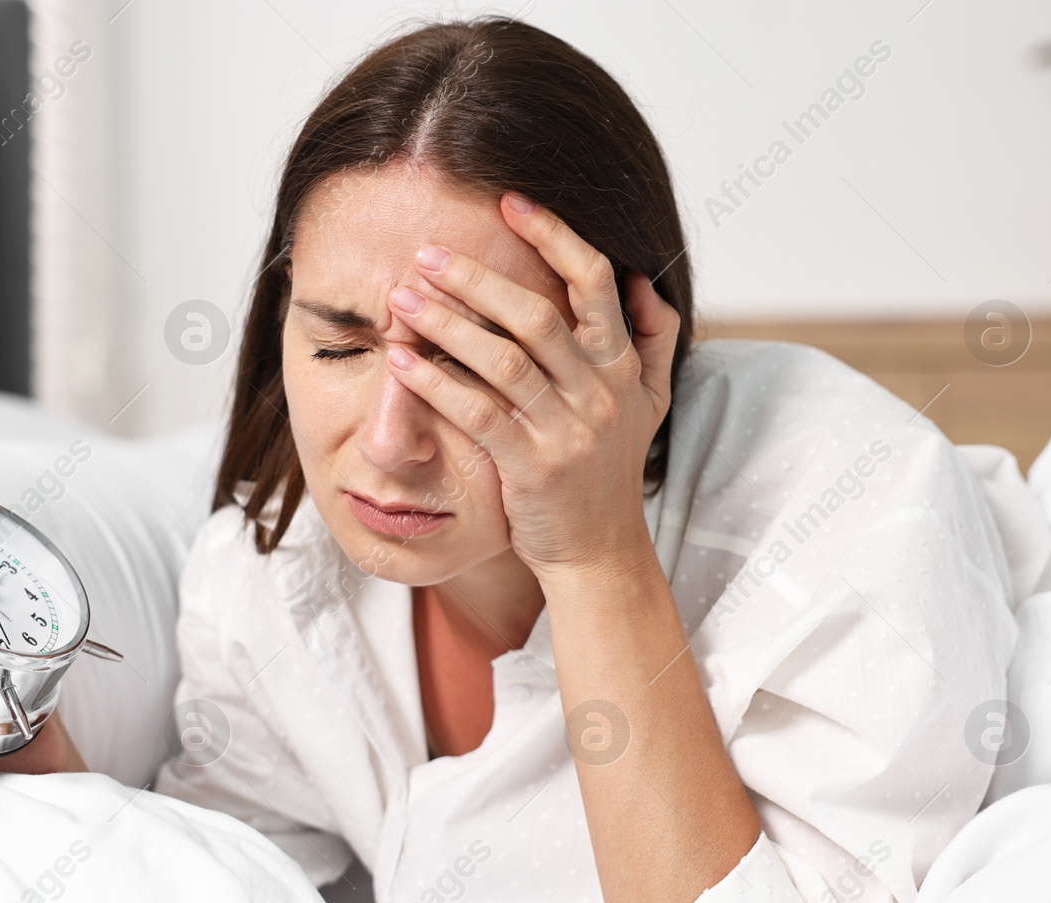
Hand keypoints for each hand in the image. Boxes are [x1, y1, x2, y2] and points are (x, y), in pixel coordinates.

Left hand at [383, 192, 681, 582]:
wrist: (600, 551)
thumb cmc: (609, 472)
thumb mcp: (648, 402)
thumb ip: (650, 338)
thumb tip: (640, 279)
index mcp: (621, 364)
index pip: (594, 280)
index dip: (553, 235)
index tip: (508, 203)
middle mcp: (599, 391)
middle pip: (536, 314)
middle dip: (476, 278)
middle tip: (426, 253)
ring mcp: (567, 430)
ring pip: (502, 360)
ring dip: (446, 324)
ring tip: (401, 298)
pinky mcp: (532, 466)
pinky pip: (478, 414)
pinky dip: (436, 384)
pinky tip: (400, 362)